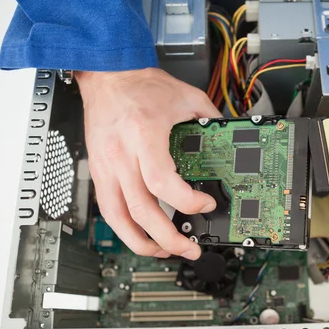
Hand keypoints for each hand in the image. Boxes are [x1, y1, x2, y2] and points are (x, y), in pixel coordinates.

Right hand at [76, 68, 220, 258]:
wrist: (107, 76)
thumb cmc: (141, 85)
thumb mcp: (185, 96)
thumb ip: (211, 119)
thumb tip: (230, 140)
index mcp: (144, 134)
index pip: (162, 181)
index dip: (186, 201)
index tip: (205, 204)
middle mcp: (122, 155)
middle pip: (142, 210)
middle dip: (169, 237)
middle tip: (190, 247)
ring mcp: (106, 167)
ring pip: (120, 218)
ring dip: (143, 242)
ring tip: (165, 252)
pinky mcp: (99, 172)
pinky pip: (108, 210)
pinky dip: (124, 230)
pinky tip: (140, 238)